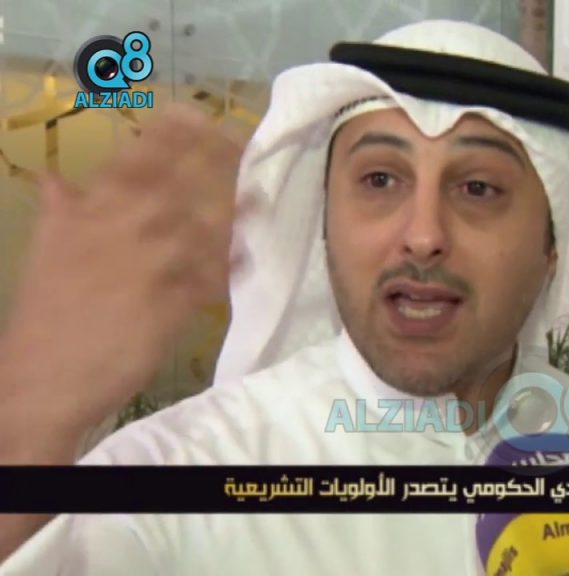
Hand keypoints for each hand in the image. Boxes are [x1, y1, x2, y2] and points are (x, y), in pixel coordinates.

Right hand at [0, 104, 247, 442]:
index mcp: (91, 210)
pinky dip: (232, 266)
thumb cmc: (47, 310)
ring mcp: (151, 264)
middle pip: (181, 183)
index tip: (195, 113)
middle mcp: (124, 227)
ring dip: (235, 213)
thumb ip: (60, 209)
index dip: (169, 132)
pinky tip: (251, 258)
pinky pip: (212, 278)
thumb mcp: (45, 248)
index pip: (136, 157)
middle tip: (245, 148)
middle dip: (216, 162)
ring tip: (261, 202)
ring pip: (204, 227)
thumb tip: (54, 179)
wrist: (46, 374)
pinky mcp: (172, 301)